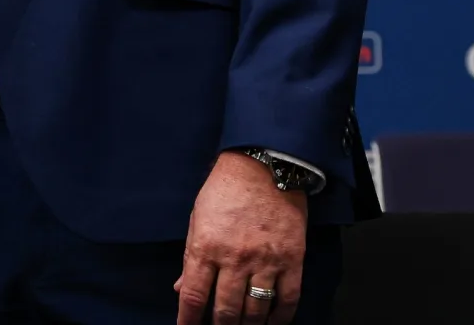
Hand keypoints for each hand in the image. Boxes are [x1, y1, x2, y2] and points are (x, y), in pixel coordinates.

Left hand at [175, 151, 307, 324]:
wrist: (264, 165)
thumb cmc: (225, 189)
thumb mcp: (197, 219)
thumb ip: (190, 257)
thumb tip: (181, 289)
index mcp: (205, 247)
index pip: (193, 297)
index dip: (189, 321)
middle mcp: (235, 258)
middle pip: (226, 310)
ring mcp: (266, 261)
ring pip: (256, 310)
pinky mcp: (292, 259)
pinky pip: (288, 299)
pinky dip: (280, 317)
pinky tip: (272, 323)